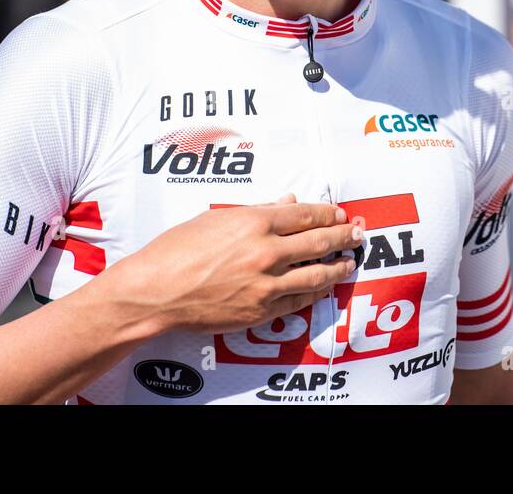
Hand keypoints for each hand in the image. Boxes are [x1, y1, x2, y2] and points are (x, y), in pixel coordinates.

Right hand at [109, 195, 363, 336]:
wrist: (155, 291)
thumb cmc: (176, 249)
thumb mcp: (216, 219)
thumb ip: (257, 211)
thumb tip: (288, 202)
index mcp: (255, 223)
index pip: (304, 215)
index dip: (327, 214)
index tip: (339, 213)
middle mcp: (266, 252)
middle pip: (318, 242)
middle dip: (343, 236)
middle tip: (358, 233)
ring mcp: (265, 284)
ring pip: (316, 275)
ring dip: (337, 267)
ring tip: (349, 262)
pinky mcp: (259, 310)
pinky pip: (297, 301)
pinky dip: (314, 293)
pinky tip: (322, 287)